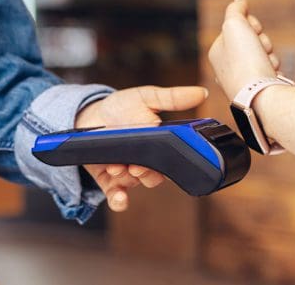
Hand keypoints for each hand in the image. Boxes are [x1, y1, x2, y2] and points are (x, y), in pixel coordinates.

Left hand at [75, 85, 207, 211]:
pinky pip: (116, 197)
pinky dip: (118, 201)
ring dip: (126, 178)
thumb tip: (203, 92)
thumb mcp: (148, 97)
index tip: (158, 160)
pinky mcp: (108, 181)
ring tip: (116, 166)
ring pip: (133, 184)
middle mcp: (145, 161)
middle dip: (145, 173)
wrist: (91, 114)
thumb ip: (173, 97)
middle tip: (136, 166)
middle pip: (153, 177)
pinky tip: (120, 199)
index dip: (166, 164)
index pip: (170, 161)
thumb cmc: (124, 106)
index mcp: (158, 143)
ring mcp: (127, 172)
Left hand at [208, 0, 279, 100]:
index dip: (249, 23)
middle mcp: (227, 66)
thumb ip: (235, 8)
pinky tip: (272, 74)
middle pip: (251, 39)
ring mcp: (243, 79)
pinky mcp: (259, 89)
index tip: (252, 29)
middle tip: (260, 47)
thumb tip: (239, 0)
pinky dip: (274, 69)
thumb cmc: (244, 60)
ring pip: (264, 53)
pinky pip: (271, 69)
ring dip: (269, 54)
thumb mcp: (234, 24)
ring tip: (266, 63)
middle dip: (262, 39)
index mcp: (217, 51)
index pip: (236, 25)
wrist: (262, 96)